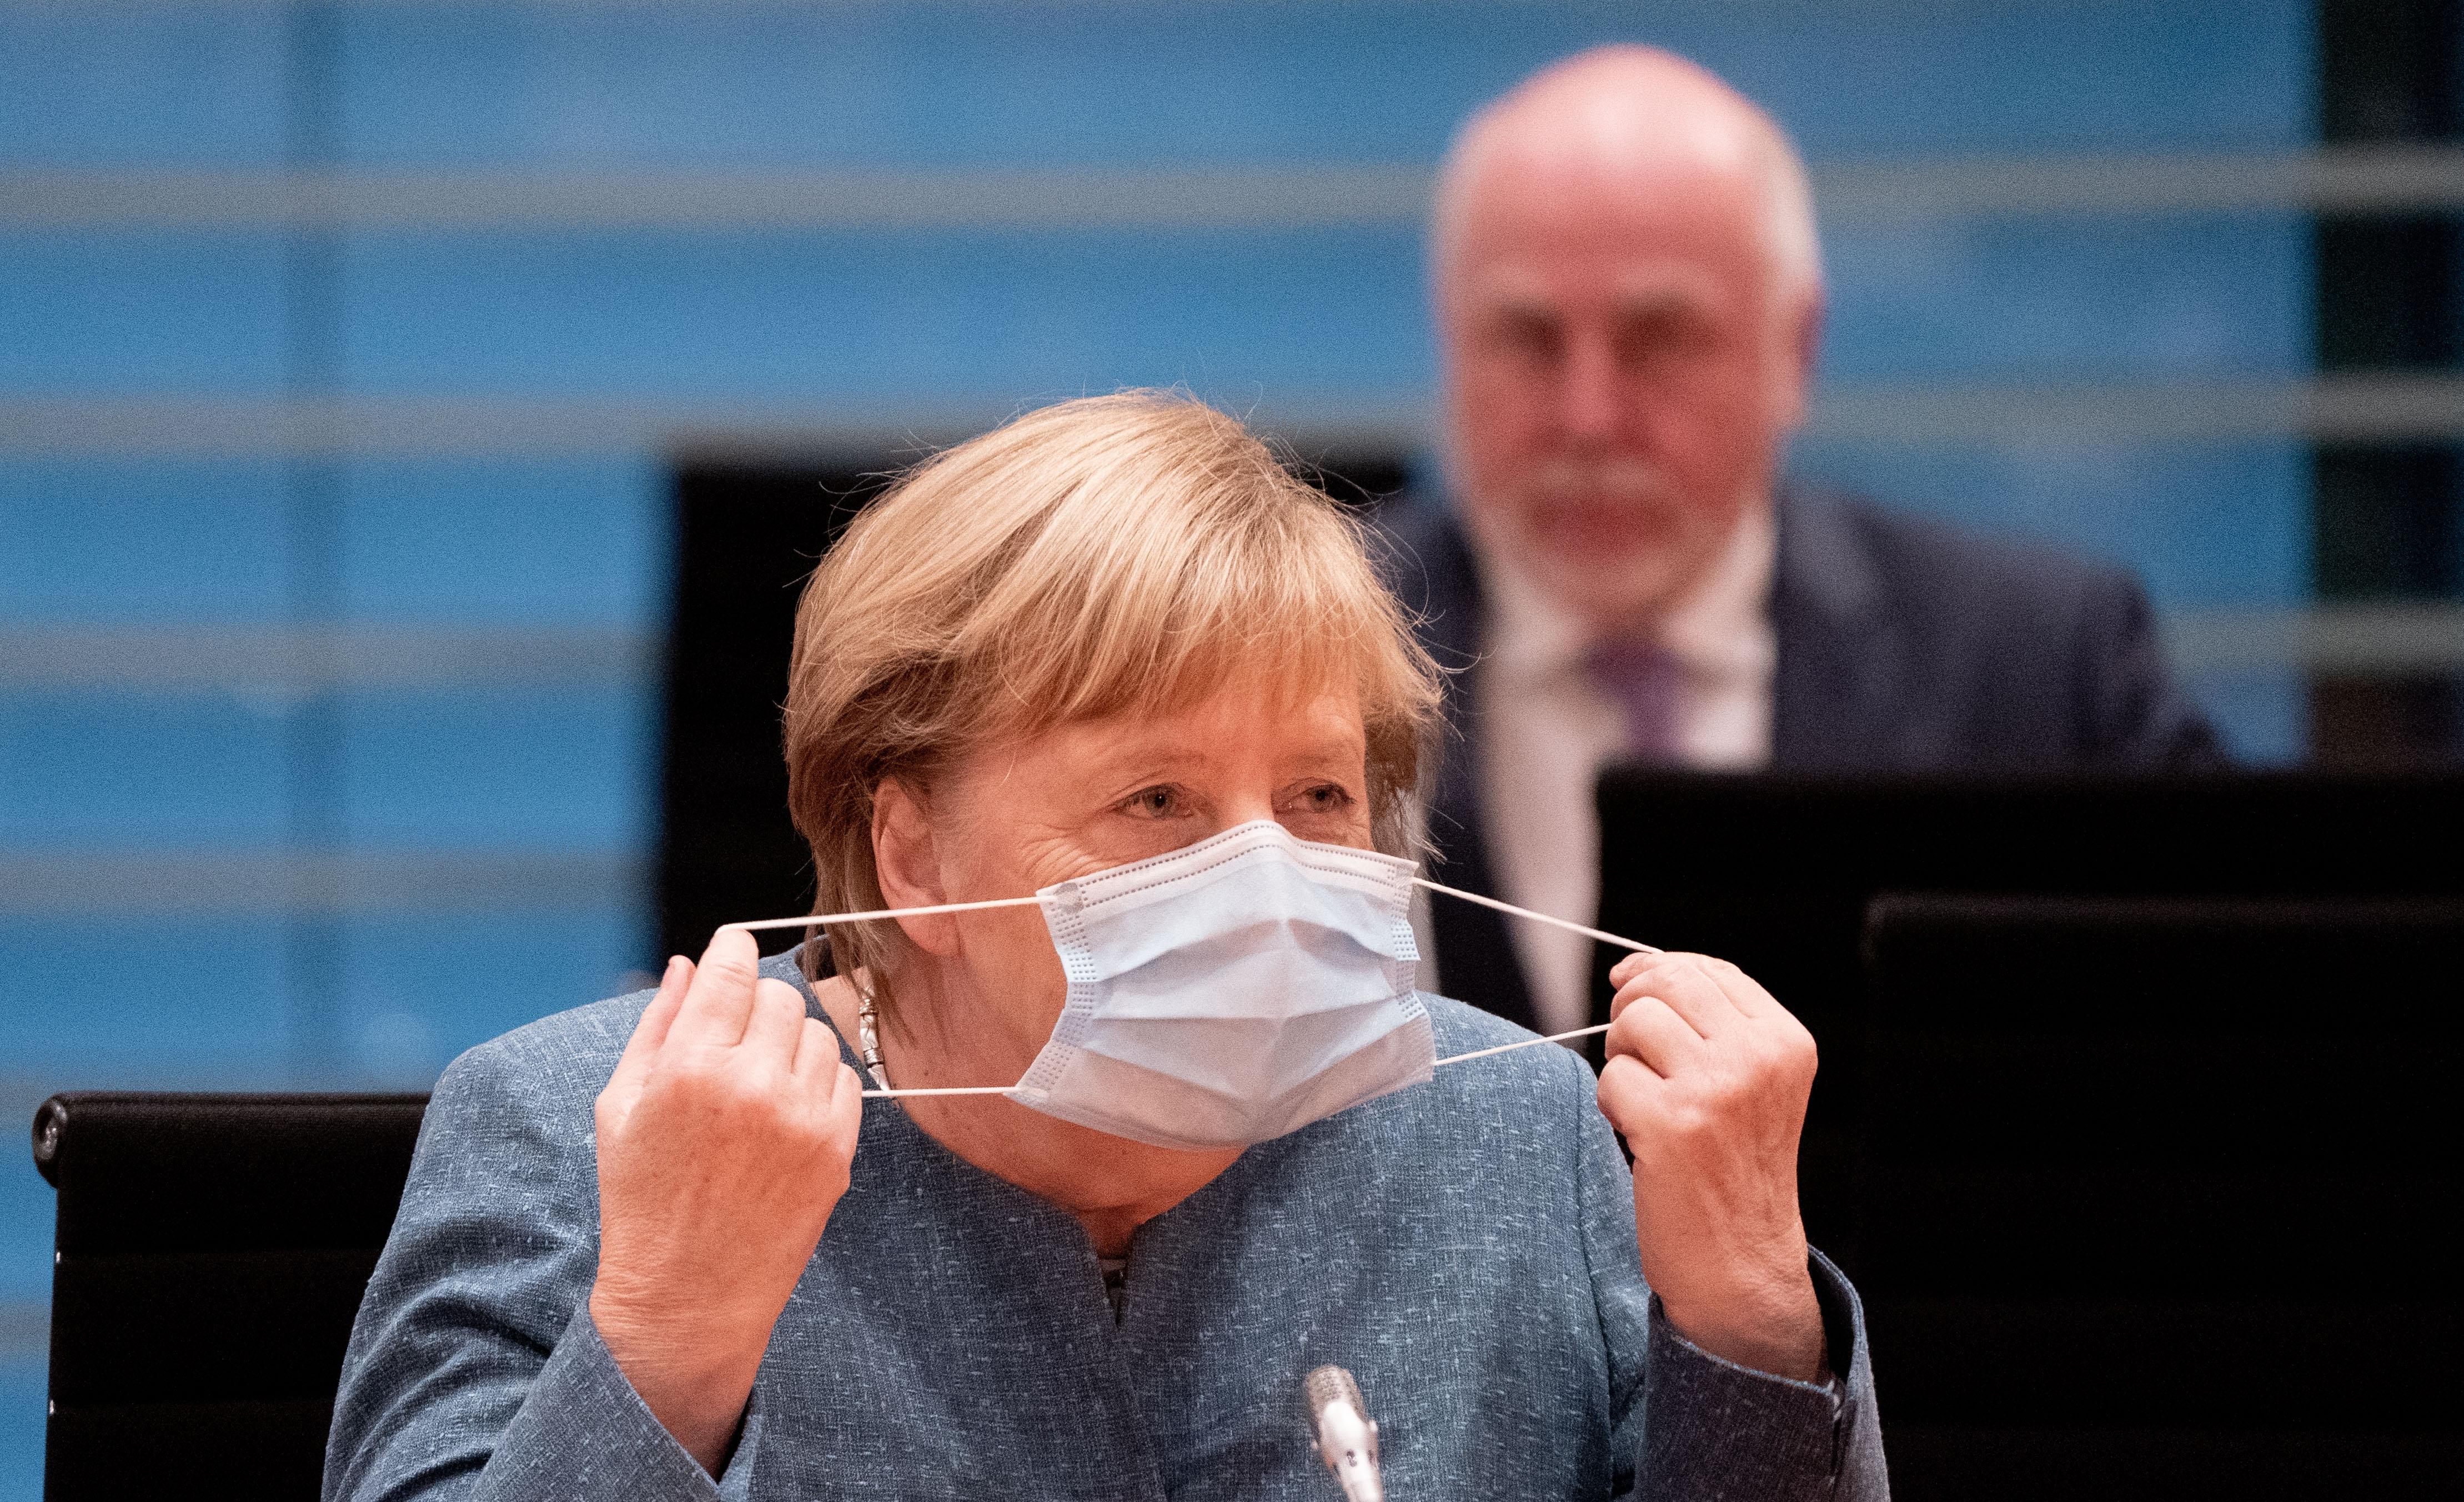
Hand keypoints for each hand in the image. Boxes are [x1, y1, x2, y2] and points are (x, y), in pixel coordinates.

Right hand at [588, 928, 864, 1472]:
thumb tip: (688, 964)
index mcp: (690, 1067)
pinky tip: (782, 1115)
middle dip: (754, 1006)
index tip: (732, 949)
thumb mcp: (621, 1106)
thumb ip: (657, 1024)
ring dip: (788, 1044)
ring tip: (754, 1087)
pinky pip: (845, 1078)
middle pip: (780, 994)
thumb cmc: (643, 1202)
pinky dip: (818, 1083)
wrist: (687, 1299)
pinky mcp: (837, 1149)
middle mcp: (753, 1084)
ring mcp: (802, 1118)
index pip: (734, 968)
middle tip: (730, 1042)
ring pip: (817, 1032)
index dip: (732, 949)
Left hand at [1595, 951, 1825, 1382]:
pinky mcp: (1672, 1124)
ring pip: (1633, 1023)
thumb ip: (1710, 1023)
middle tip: (1634, 1054)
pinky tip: (1639, 1137)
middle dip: (1633, 1009)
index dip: (1657, 970)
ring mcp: (1717, 1089)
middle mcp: (1759, 1058)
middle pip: (1666, 984)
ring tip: (1644, 1102)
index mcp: (1785, 1041)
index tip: (1631, 985)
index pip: (1708, 970)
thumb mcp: (1751, 1084)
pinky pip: (1611, 1078)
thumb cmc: (1733, 1169)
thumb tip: (1634, 969)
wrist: (1741, 1264)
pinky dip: (1612, 1105)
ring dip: (1621, 1059)